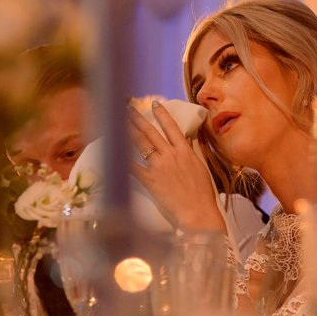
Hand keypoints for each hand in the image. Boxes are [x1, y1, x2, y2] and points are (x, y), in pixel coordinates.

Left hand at [128, 103, 225, 231]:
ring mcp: (159, 166)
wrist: (197, 211)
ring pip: (141, 144)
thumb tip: (186, 140)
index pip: (171, 127)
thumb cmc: (202, 193)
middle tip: (128, 107)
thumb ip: (191, 153)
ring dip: (130, 130)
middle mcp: (170, 155)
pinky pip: (133, 167)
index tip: (155, 103)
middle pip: (151, 132)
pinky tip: (114, 149)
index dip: (162, 114)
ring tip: (120, 120)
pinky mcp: (149, 180)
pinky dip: (123, 159)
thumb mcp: (200, 167)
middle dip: (138, 118)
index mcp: (185, 151)